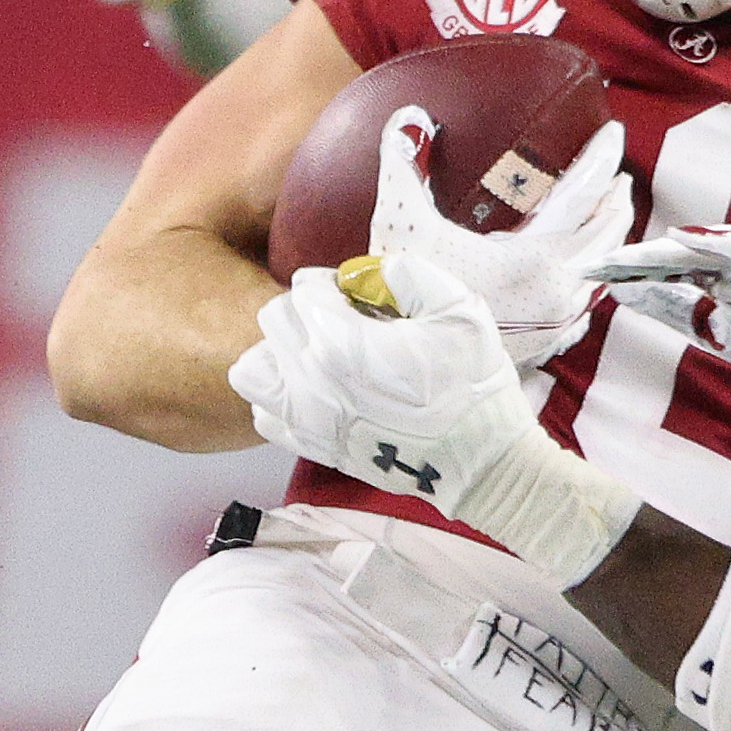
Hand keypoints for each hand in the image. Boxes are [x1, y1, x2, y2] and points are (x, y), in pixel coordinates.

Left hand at [230, 254, 640, 580]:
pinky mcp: (310, 447)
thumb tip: (370, 270)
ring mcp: (305, 419)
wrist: (478, 461)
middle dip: (306, 311)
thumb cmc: (471, 384)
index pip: (304, 288)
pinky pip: (265, 413)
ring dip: (281, 353)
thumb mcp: (459, 308)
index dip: (336, 285)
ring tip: (317, 356)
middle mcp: (309, 380)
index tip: (364, 299)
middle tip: (344, 322)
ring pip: (253, 368)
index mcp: (339, 342)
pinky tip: (315, 392)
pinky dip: (282, 397)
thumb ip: (408, 272)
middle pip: (274, 320)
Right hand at [370, 108, 633, 365]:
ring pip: (598, 275)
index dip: (603, 162)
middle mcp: (558, 295)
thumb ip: (405, 165)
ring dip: (603, 242)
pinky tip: (577, 277)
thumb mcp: (401, 225)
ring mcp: (554, 327)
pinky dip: (587, 280)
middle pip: (606, 238)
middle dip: (614, 202)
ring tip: (602, 219)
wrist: (402, 374)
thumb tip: (408, 118)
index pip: (587, 199)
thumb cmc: (403, 301)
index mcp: (538, 262)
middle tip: (615, 176)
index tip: (614, 135)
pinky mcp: (541, 349)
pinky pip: (582, 307)